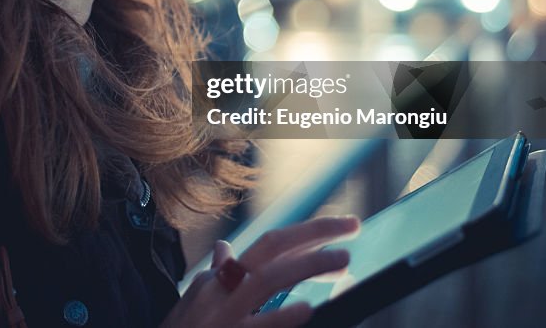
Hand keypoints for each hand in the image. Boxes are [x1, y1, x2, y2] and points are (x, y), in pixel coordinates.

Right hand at [160, 215, 359, 327]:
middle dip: (315, 234)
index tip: (340, 229)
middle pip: (273, 248)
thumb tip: (224, 247)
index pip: (270, 244)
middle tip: (352, 227)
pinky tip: (306, 309)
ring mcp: (226, 314)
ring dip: (307, 266)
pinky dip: (282, 316)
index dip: (307, 232)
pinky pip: (259, 326)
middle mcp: (224, 287)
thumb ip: (215, 274)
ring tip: (341, 262)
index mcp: (222, 276)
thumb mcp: (194, 298)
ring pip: (269, 279)